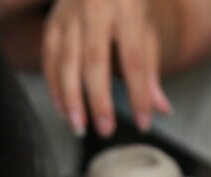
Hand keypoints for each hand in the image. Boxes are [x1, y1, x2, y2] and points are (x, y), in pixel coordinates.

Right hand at [42, 0, 170, 136]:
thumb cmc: (127, 3)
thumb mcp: (145, 28)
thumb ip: (150, 68)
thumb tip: (161, 110)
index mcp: (128, 8)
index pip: (134, 59)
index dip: (138, 94)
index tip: (143, 123)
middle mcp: (96, 8)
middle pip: (95, 62)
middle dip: (100, 101)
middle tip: (106, 131)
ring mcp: (70, 14)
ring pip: (67, 63)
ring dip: (71, 99)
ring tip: (79, 127)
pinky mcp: (52, 22)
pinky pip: (49, 59)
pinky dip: (54, 87)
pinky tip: (62, 110)